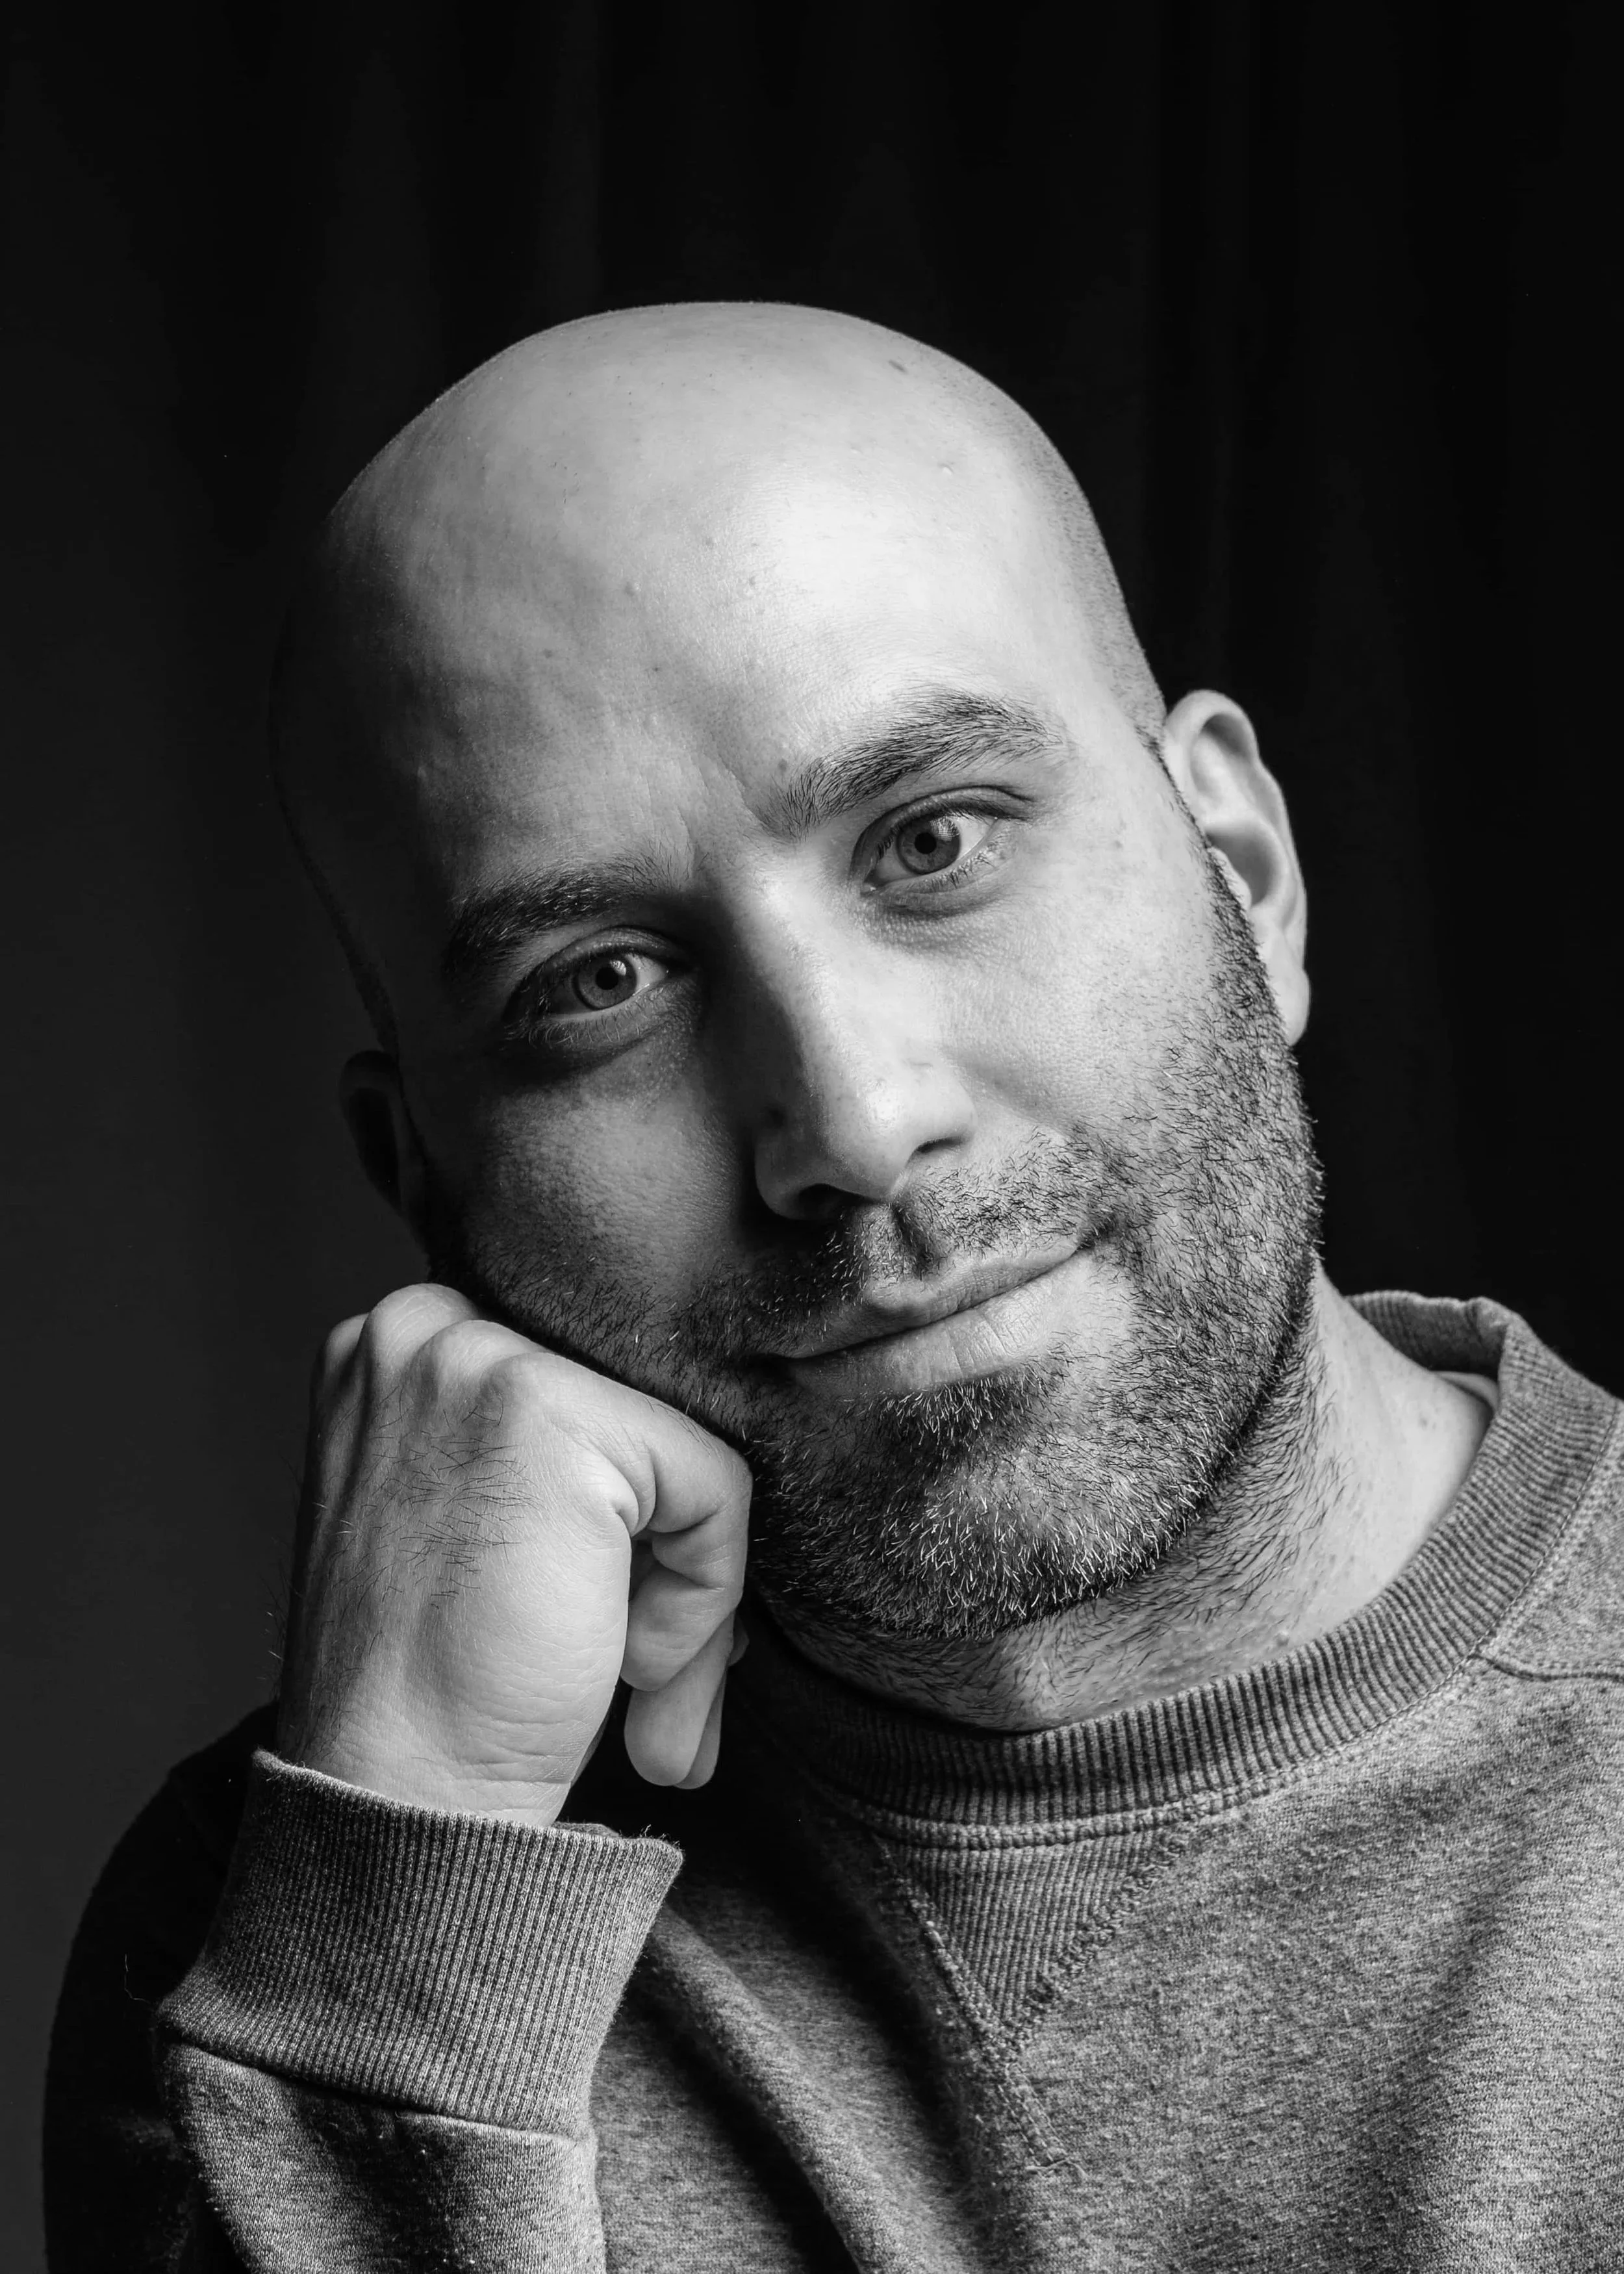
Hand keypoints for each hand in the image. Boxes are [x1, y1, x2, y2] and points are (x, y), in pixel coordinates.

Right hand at [276, 1284, 750, 1826]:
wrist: (396, 1804)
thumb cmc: (438, 1695)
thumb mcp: (475, 1532)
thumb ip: (558, 1470)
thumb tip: (697, 1479)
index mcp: (393, 1351)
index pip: (587, 1386)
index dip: (618, 1508)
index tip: (603, 1614)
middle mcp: (420, 1331)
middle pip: (634, 1415)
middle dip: (659, 1554)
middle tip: (639, 1672)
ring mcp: (479, 1361)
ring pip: (681, 1458)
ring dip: (688, 1595)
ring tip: (636, 1690)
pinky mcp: (554, 1415)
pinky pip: (714, 1490)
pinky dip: (703, 1599)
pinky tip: (627, 1671)